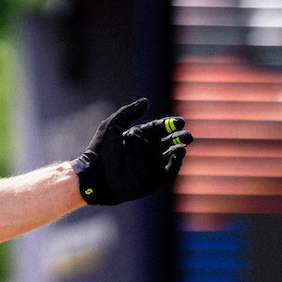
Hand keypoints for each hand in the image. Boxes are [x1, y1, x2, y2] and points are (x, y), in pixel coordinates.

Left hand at [71, 98, 193, 205]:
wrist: (95, 176)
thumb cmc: (101, 150)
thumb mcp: (112, 126)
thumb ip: (129, 112)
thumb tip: (146, 101)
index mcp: (138, 137)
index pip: (159, 128)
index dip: (170, 124)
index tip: (179, 122)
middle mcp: (146, 150)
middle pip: (169, 141)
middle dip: (179, 137)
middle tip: (186, 135)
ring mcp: (150, 165)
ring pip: (171, 156)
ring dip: (179, 150)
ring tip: (182, 145)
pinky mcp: (153, 181)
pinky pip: (169, 172)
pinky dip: (176, 165)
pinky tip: (178, 157)